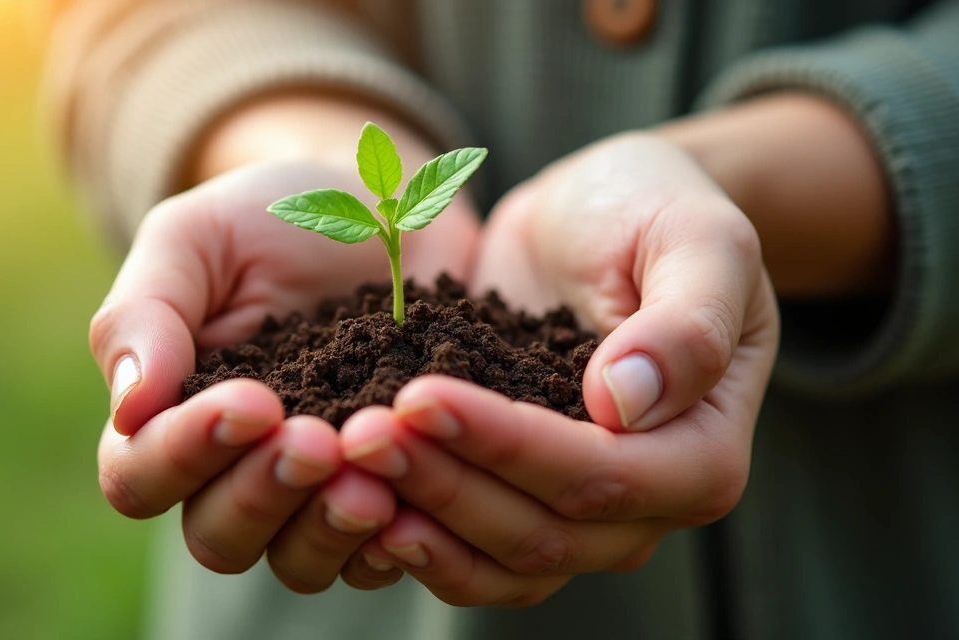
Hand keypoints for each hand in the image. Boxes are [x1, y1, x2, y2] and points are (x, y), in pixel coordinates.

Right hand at [90, 160, 477, 592]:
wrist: (389, 209)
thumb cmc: (275, 215)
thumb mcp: (198, 237)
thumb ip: (146, 312)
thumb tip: (130, 408)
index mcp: (171, 415)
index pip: (141, 475)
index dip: (186, 453)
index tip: (252, 402)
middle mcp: (235, 471)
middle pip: (217, 536)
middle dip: (262, 493)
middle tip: (317, 441)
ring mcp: (314, 492)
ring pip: (295, 562)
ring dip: (327, 529)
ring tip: (372, 481)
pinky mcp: (389, 494)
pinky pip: (378, 555)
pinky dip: (394, 540)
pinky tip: (418, 500)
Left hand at [339, 133, 778, 605]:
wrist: (601, 212)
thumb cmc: (658, 213)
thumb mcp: (696, 239)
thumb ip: (685, 321)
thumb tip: (626, 404)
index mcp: (703, 453)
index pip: (602, 475)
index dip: (508, 446)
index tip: (420, 396)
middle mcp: (646, 503)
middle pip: (541, 532)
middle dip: (444, 486)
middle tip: (358, 435)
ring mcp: (580, 513)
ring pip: (497, 560)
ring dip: (417, 520)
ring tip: (345, 463)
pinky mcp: (518, 497)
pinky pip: (468, 552)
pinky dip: (412, 538)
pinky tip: (352, 497)